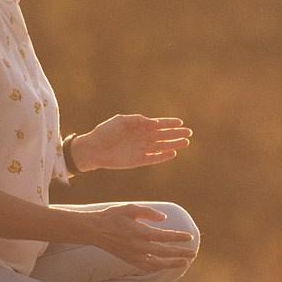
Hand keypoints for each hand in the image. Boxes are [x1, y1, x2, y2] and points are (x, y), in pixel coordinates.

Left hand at [71, 114, 191, 171]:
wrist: (93, 149)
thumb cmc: (105, 132)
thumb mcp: (121, 121)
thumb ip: (137, 120)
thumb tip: (153, 122)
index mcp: (139, 127)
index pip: (158, 124)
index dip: (169, 123)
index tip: (180, 122)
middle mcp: (143, 138)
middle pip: (163, 136)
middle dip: (176, 134)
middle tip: (189, 133)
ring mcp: (141, 149)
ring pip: (161, 147)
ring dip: (173, 145)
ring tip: (185, 143)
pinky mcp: (138, 160)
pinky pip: (153, 158)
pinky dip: (163, 157)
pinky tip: (172, 154)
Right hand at [80, 204, 198, 271]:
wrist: (93, 230)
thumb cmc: (113, 216)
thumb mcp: (130, 208)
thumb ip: (148, 212)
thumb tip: (164, 218)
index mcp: (139, 232)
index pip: (164, 237)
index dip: (178, 238)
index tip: (190, 237)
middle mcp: (137, 246)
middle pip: (163, 252)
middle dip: (180, 253)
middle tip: (193, 253)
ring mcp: (132, 255)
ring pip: (156, 264)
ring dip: (171, 264)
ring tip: (184, 262)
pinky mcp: (128, 259)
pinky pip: (146, 267)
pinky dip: (158, 268)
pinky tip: (165, 266)